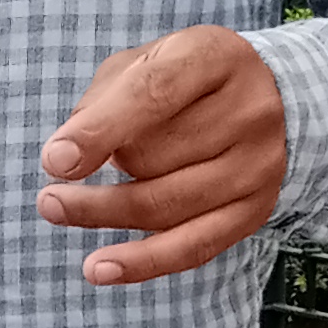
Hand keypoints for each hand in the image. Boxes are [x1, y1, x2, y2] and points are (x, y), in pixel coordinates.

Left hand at [38, 28, 288, 284]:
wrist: (273, 99)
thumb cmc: (185, 80)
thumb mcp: (144, 63)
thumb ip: (103, 101)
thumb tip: (67, 159)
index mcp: (214, 58)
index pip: (153, 94)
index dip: (100, 130)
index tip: (55, 162)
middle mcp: (248, 111)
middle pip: (154, 155)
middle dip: (105, 164)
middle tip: (62, 170)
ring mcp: (257, 165)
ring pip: (166, 204)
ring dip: (102, 211)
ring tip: (55, 207)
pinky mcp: (256, 210)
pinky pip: (193, 247)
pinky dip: (141, 262)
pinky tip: (98, 269)